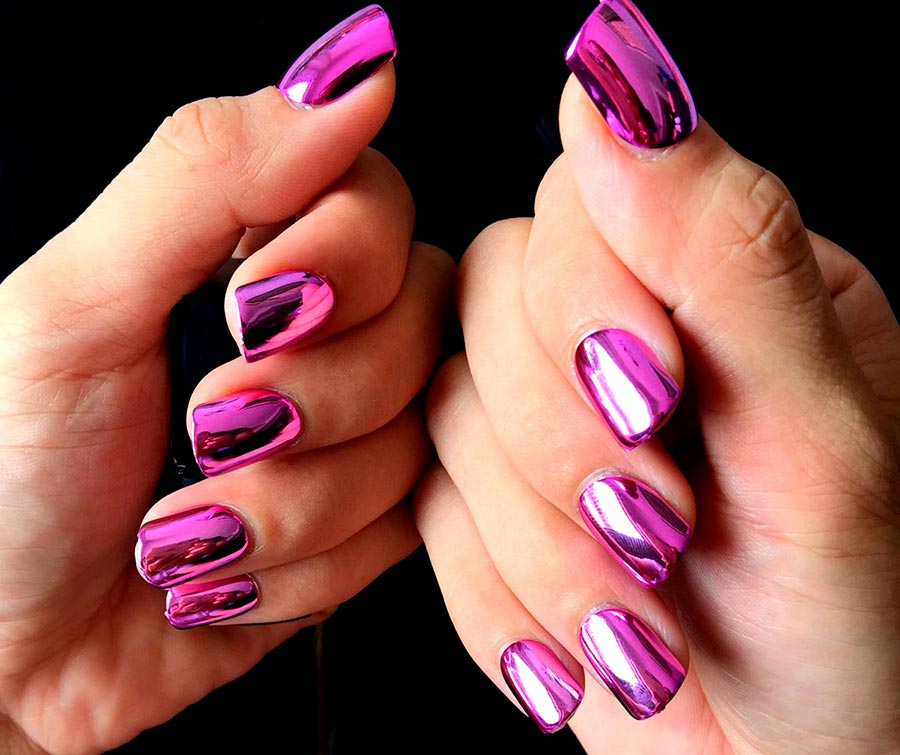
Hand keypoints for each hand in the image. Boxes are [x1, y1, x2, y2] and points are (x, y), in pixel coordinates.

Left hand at [0, 8, 451, 751]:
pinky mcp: (366, 529)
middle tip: (206, 426)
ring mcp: (353, 436)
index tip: (247, 309)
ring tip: (186, 526)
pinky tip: (223, 573)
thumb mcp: (77, 304)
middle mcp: (324, 336)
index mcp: (255, 255)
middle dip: (314, 397)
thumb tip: (359, 61)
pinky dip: (299, 566)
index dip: (344, 258)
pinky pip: (401, 533)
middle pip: (420, 323)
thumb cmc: (6, 476)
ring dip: (290, 503)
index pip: (380, 202)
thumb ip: (212, 173)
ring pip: (413, 443)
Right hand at [415, 2, 899, 751]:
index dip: (581, 302)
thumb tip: (614, 75)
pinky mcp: (488, 502)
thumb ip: (725, 247)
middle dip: (554, 435)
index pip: (574, 204)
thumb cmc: (854, 635)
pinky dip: (503, 592)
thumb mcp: (820, 439)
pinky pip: (428, 515)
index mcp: (719, 279)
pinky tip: (591, 632)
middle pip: (486, 298)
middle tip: (656, 529)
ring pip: (443, 414)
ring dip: (533, 534)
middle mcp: (620, 330)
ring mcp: (541, 417)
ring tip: (638, 607)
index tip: (656, 406)